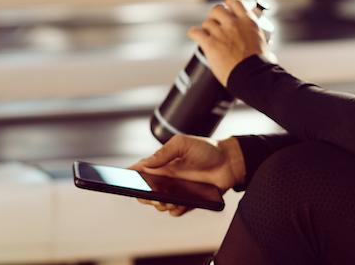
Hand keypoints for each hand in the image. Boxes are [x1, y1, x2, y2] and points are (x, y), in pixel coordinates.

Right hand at [129, 135, 244, 216]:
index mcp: (162, 164)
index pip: (140, 171)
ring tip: (167, 200)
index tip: (124, 180)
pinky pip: (176, 210)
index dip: (130, 176)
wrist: (229, 161)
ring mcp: (177, 191)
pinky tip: (179, 205)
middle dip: (144, 195)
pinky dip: (175, 210)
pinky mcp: (189, 201)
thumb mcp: (183, 143)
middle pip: (145, 192)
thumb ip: (164, 152)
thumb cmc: (207, 149)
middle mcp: (167, 178)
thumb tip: (146, 163)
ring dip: (160, 204)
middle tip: (152, 194)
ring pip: (159, 204)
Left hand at [187, 0, 268, 86]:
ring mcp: (221, 33)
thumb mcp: (264, 43)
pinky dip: (194, 33)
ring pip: (207, 22)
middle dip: (215, 16)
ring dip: (206, 29)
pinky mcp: (210, 44)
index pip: (234, 1)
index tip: (227, 9)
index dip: (228, 4)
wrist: (253, 77)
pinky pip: (195, 32)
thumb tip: (264, 42)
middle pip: (217, 9)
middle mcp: (234, 24)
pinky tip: (195, 36)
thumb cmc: (260, 65)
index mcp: (248, 21)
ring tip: (208, 36)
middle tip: (216, 25)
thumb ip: (257, 37)